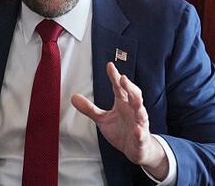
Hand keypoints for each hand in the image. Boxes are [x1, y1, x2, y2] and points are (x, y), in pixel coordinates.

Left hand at [71, 62, 168, 179]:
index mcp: (124, 103)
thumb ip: (90, 109)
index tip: (110, 66)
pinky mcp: (141, 138)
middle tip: (122, 78)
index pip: (119, 87)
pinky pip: (141, 134)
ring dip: (138, 104)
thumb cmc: (121, 130)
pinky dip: (139, 132)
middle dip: (129, 86)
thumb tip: (73, 97)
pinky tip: (137, 129)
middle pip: (134, 95)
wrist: (136, 149)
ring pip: (141, 112)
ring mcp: (139, 123)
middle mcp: (133, 110)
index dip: (115, 76)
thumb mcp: (102, 119)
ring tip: (134, 98)